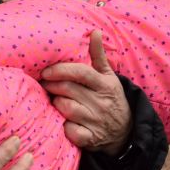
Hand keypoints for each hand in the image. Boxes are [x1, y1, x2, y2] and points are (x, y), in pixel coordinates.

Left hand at [41, 30, 131, 155]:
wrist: (125, 131)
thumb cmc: (110, 97)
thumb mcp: (108, 76)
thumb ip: (98, 55)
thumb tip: (95, 31)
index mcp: (104, 84)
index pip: (81, 73)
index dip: (61, 71)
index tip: (46, 71)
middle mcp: (101, 103)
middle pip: (68, 90)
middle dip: (52, 86)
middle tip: (44, 84)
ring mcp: (96, 121)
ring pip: (66, 108)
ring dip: (56, 103)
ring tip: (54, 100)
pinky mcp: (90, 139)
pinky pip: (70, 131)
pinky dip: (63, 127)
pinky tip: (62, 121)